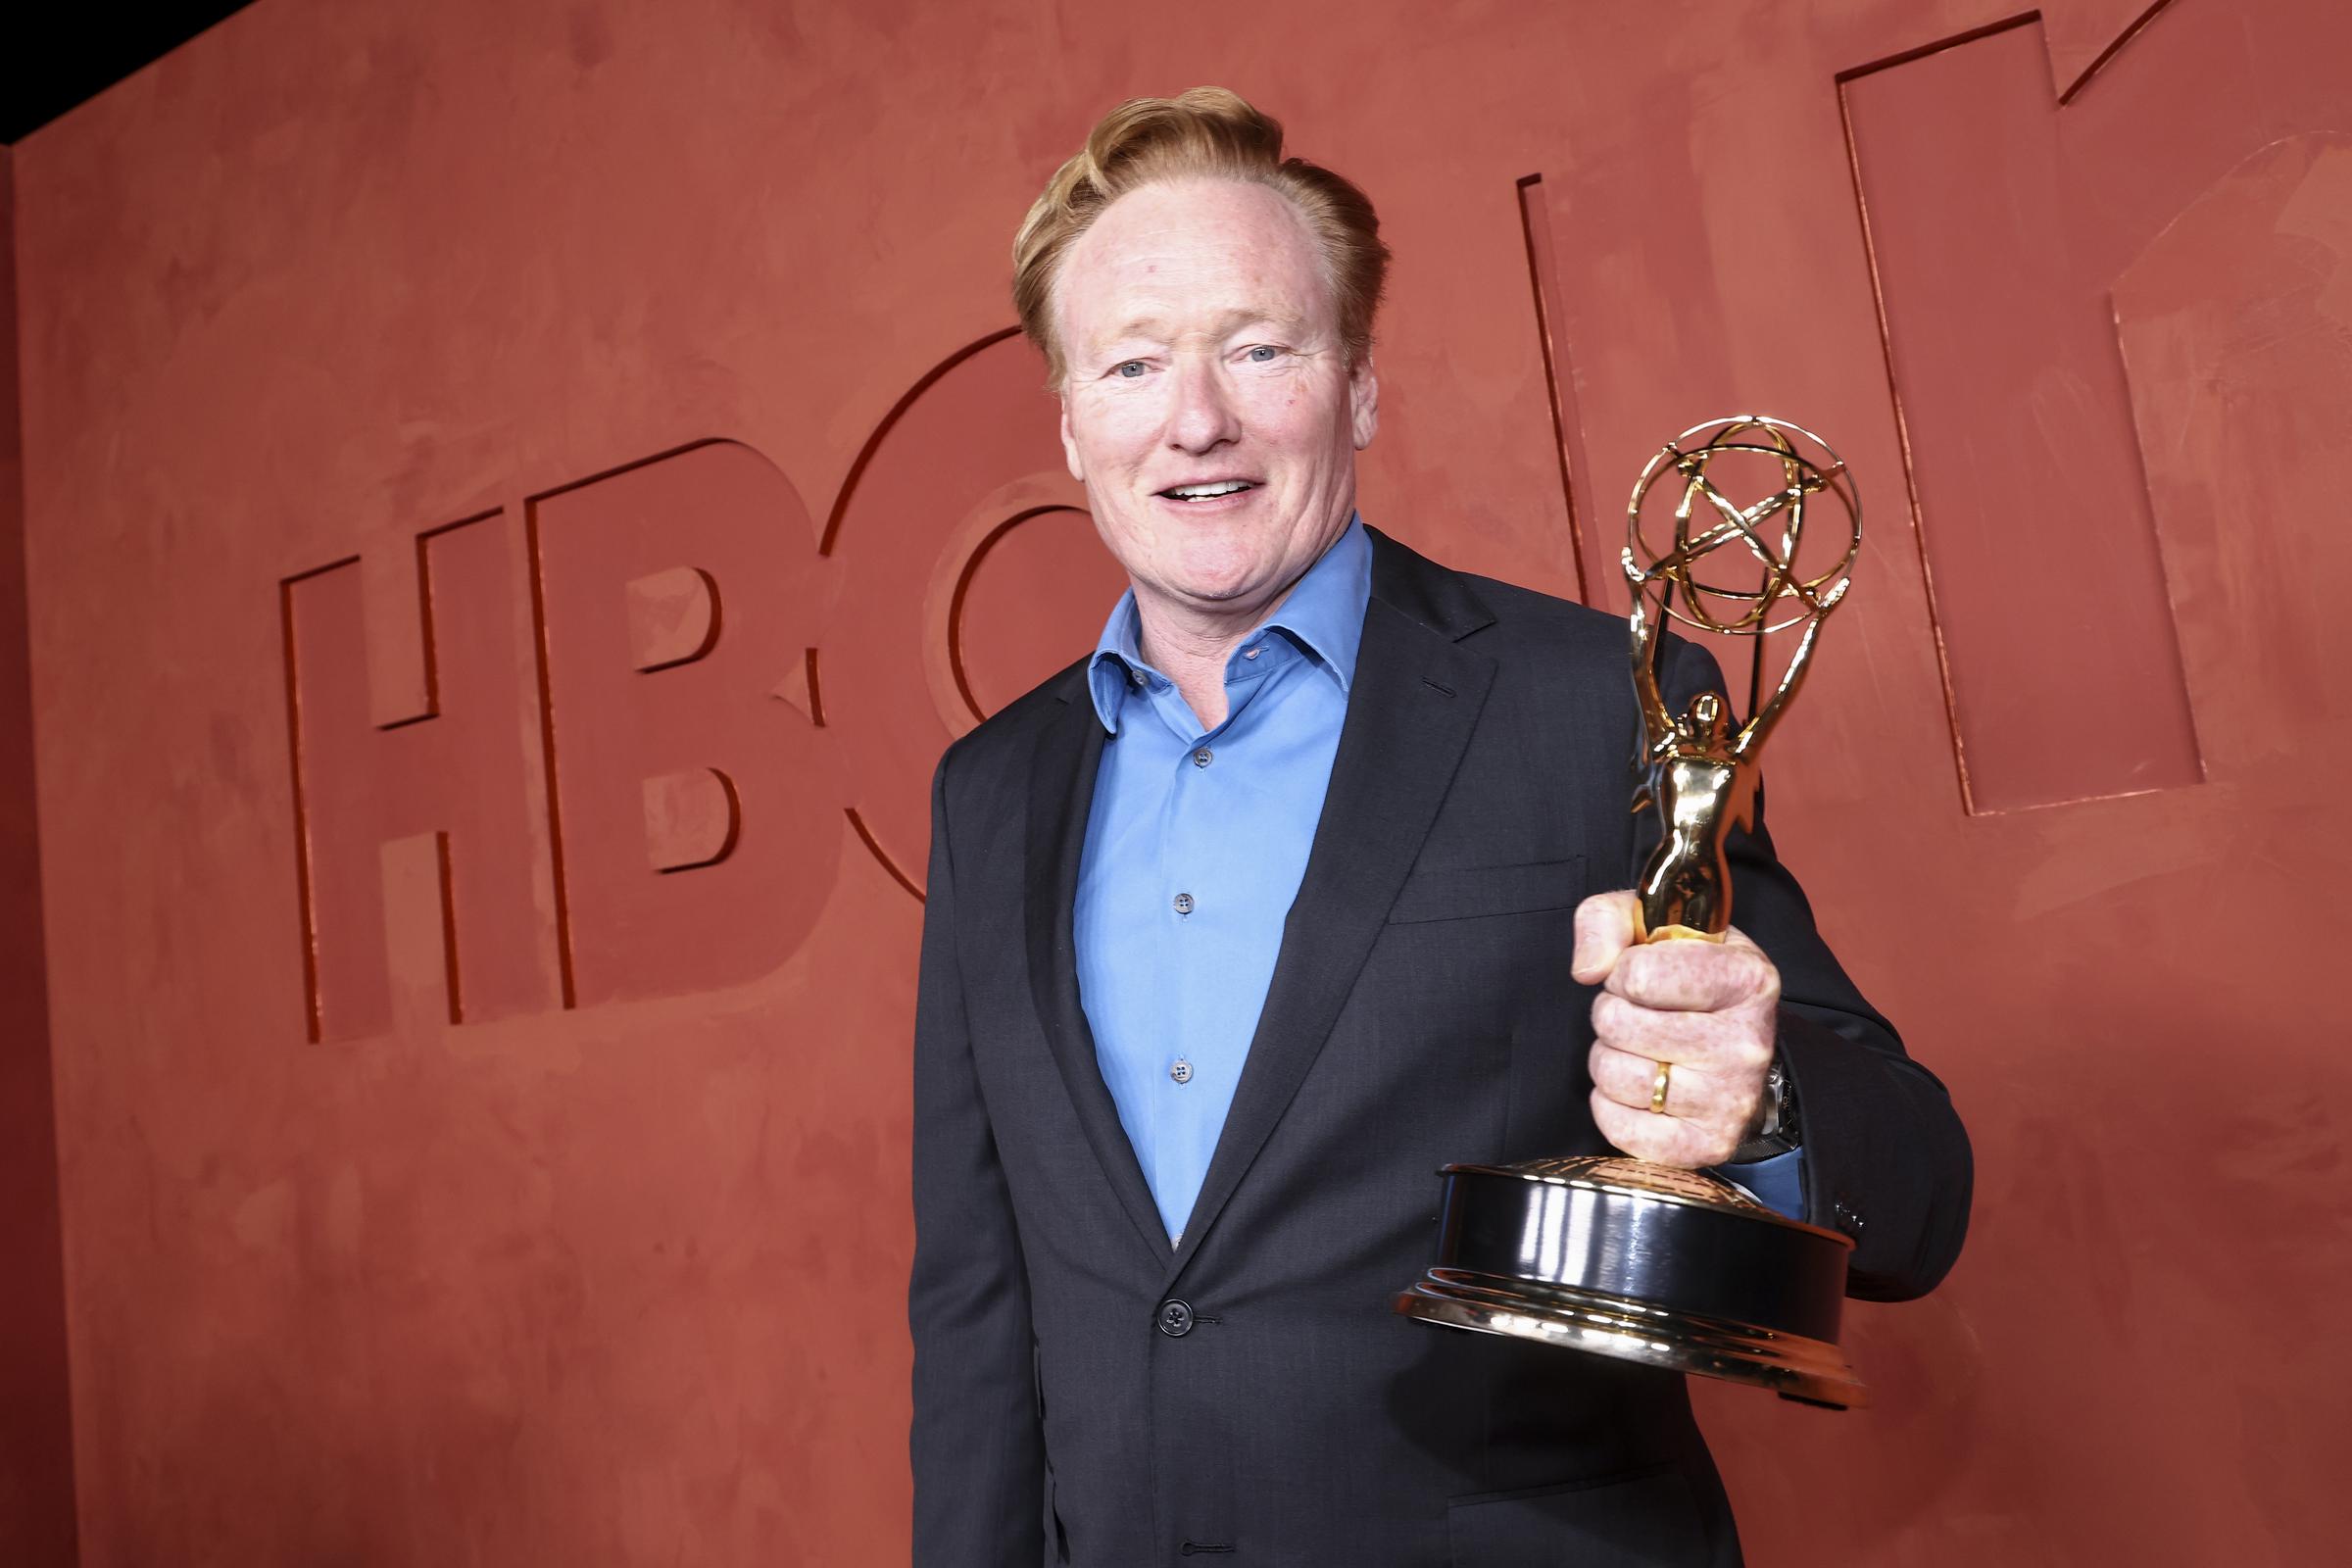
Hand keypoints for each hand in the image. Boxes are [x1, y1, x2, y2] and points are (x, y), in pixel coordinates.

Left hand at [1570, 891, 1778, 1167]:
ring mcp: (1732, 1099)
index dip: (1622, 973)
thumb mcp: (1653, 926)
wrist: (1733, 1041)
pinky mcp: (1710, 1145)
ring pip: (1616, 1076)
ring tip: (1639, 1048)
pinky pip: (1621, 1128)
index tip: (1641, 978)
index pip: (1638, 975)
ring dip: (1609, 1058)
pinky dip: (1611, 1106)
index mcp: (1746, 978)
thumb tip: (1588, 970)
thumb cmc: (1685, 978)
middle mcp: (1748, 1042)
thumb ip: (1606, 921)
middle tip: (1638, 1015)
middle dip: (1611, 1015)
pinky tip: (1640, 1087)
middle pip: (1619, 1025)